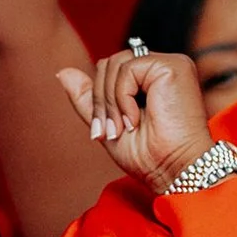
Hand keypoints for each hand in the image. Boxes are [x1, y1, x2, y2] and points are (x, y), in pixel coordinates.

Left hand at [57, 50, 215, 194]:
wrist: (174, 172)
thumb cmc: (149, 157)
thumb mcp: (108, 125)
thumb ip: (88, 100)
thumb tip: (62, 72)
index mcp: (150, 79)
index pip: (109, 70)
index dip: (99, 99)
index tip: (104, 133)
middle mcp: (162, 68)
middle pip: (108, 64)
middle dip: (101, 101)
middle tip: (112, 132)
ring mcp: (170, 64)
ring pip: (115, 64)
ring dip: (110, 102)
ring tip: (123, 128)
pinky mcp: (172, 67)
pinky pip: (128, 69)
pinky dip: (123, 98)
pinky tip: (136, 119)